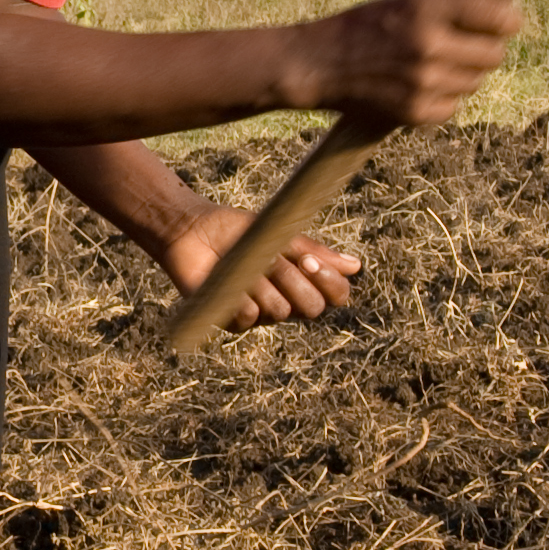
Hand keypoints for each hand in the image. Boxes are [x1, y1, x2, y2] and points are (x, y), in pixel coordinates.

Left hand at [161, 206, 358, 331]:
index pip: (335, 296)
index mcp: (301, 283)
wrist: (192, 229)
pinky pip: (250, 316)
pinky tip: (227, 279)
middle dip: (296, 281)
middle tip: (276, 259)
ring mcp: (259, 314)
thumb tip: (356, 266)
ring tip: (244, 263)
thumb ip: (315, 252)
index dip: (331, 283)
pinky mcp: (231, 320)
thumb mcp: (281, 235)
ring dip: (264, 281)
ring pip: (280, 310)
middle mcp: (284, 302)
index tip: (311, 260)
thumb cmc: (238, 231)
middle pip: (312, 308)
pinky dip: (241, 295)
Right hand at [293, 0, 522, 126]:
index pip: (496, 14)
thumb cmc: (363, 26)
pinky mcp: (416, 111)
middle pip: (494, 54)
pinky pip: (453, 106)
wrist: (318, 64)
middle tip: (469, 46)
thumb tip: (500, 12)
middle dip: (487, 49)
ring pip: (475, 82)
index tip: (508, 22)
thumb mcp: (404, 1)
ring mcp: (424, 81)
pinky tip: (421, 87)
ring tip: (435, 66)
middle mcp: (429, 44)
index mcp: (427, 8)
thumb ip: (449, 6)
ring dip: (464, 74)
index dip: (508, 19)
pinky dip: (444, 98)